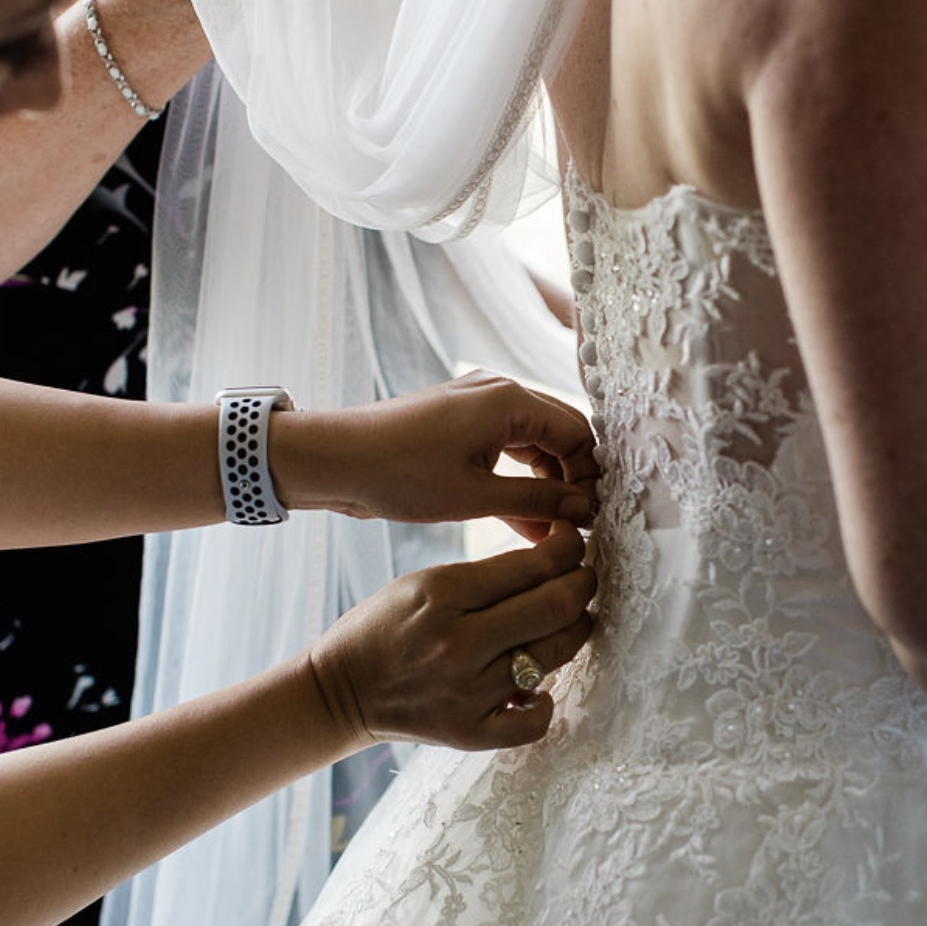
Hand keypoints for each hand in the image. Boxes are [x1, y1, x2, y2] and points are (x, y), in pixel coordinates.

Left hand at [274, 370, 598, 540]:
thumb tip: (584, 512)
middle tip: (580, 527)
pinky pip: (505, 451)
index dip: (591, 477)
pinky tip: (527, 525)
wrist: (333, 460)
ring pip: (533, 446)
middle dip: (573, 481)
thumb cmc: (399, 473)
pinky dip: (517, 483)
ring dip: (546, 486)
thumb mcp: (475, 496)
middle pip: (560, 435)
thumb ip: (537, 503)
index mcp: (509, 400)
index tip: (593, 518)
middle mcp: (498, 392)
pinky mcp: (459, 425)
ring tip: (555, 533)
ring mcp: (477, 406)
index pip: (578, 433)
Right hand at [307, 524, 594, 750]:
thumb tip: (554, 565)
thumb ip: (487, 576)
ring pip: (555, 655)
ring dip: (575, 631)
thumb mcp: (424, 582)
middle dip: (583, 584)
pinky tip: (537, 686)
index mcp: (445, 595)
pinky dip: (546, 702)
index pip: (533, 566)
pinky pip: (535, 721)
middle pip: (556, 607)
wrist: (339, 690)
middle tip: (584, 578)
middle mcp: (461, 644)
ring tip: (570, 619)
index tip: (573, 545)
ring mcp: (469, 693)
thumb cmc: (385, 627)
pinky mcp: (470, 733)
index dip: (569, 550)